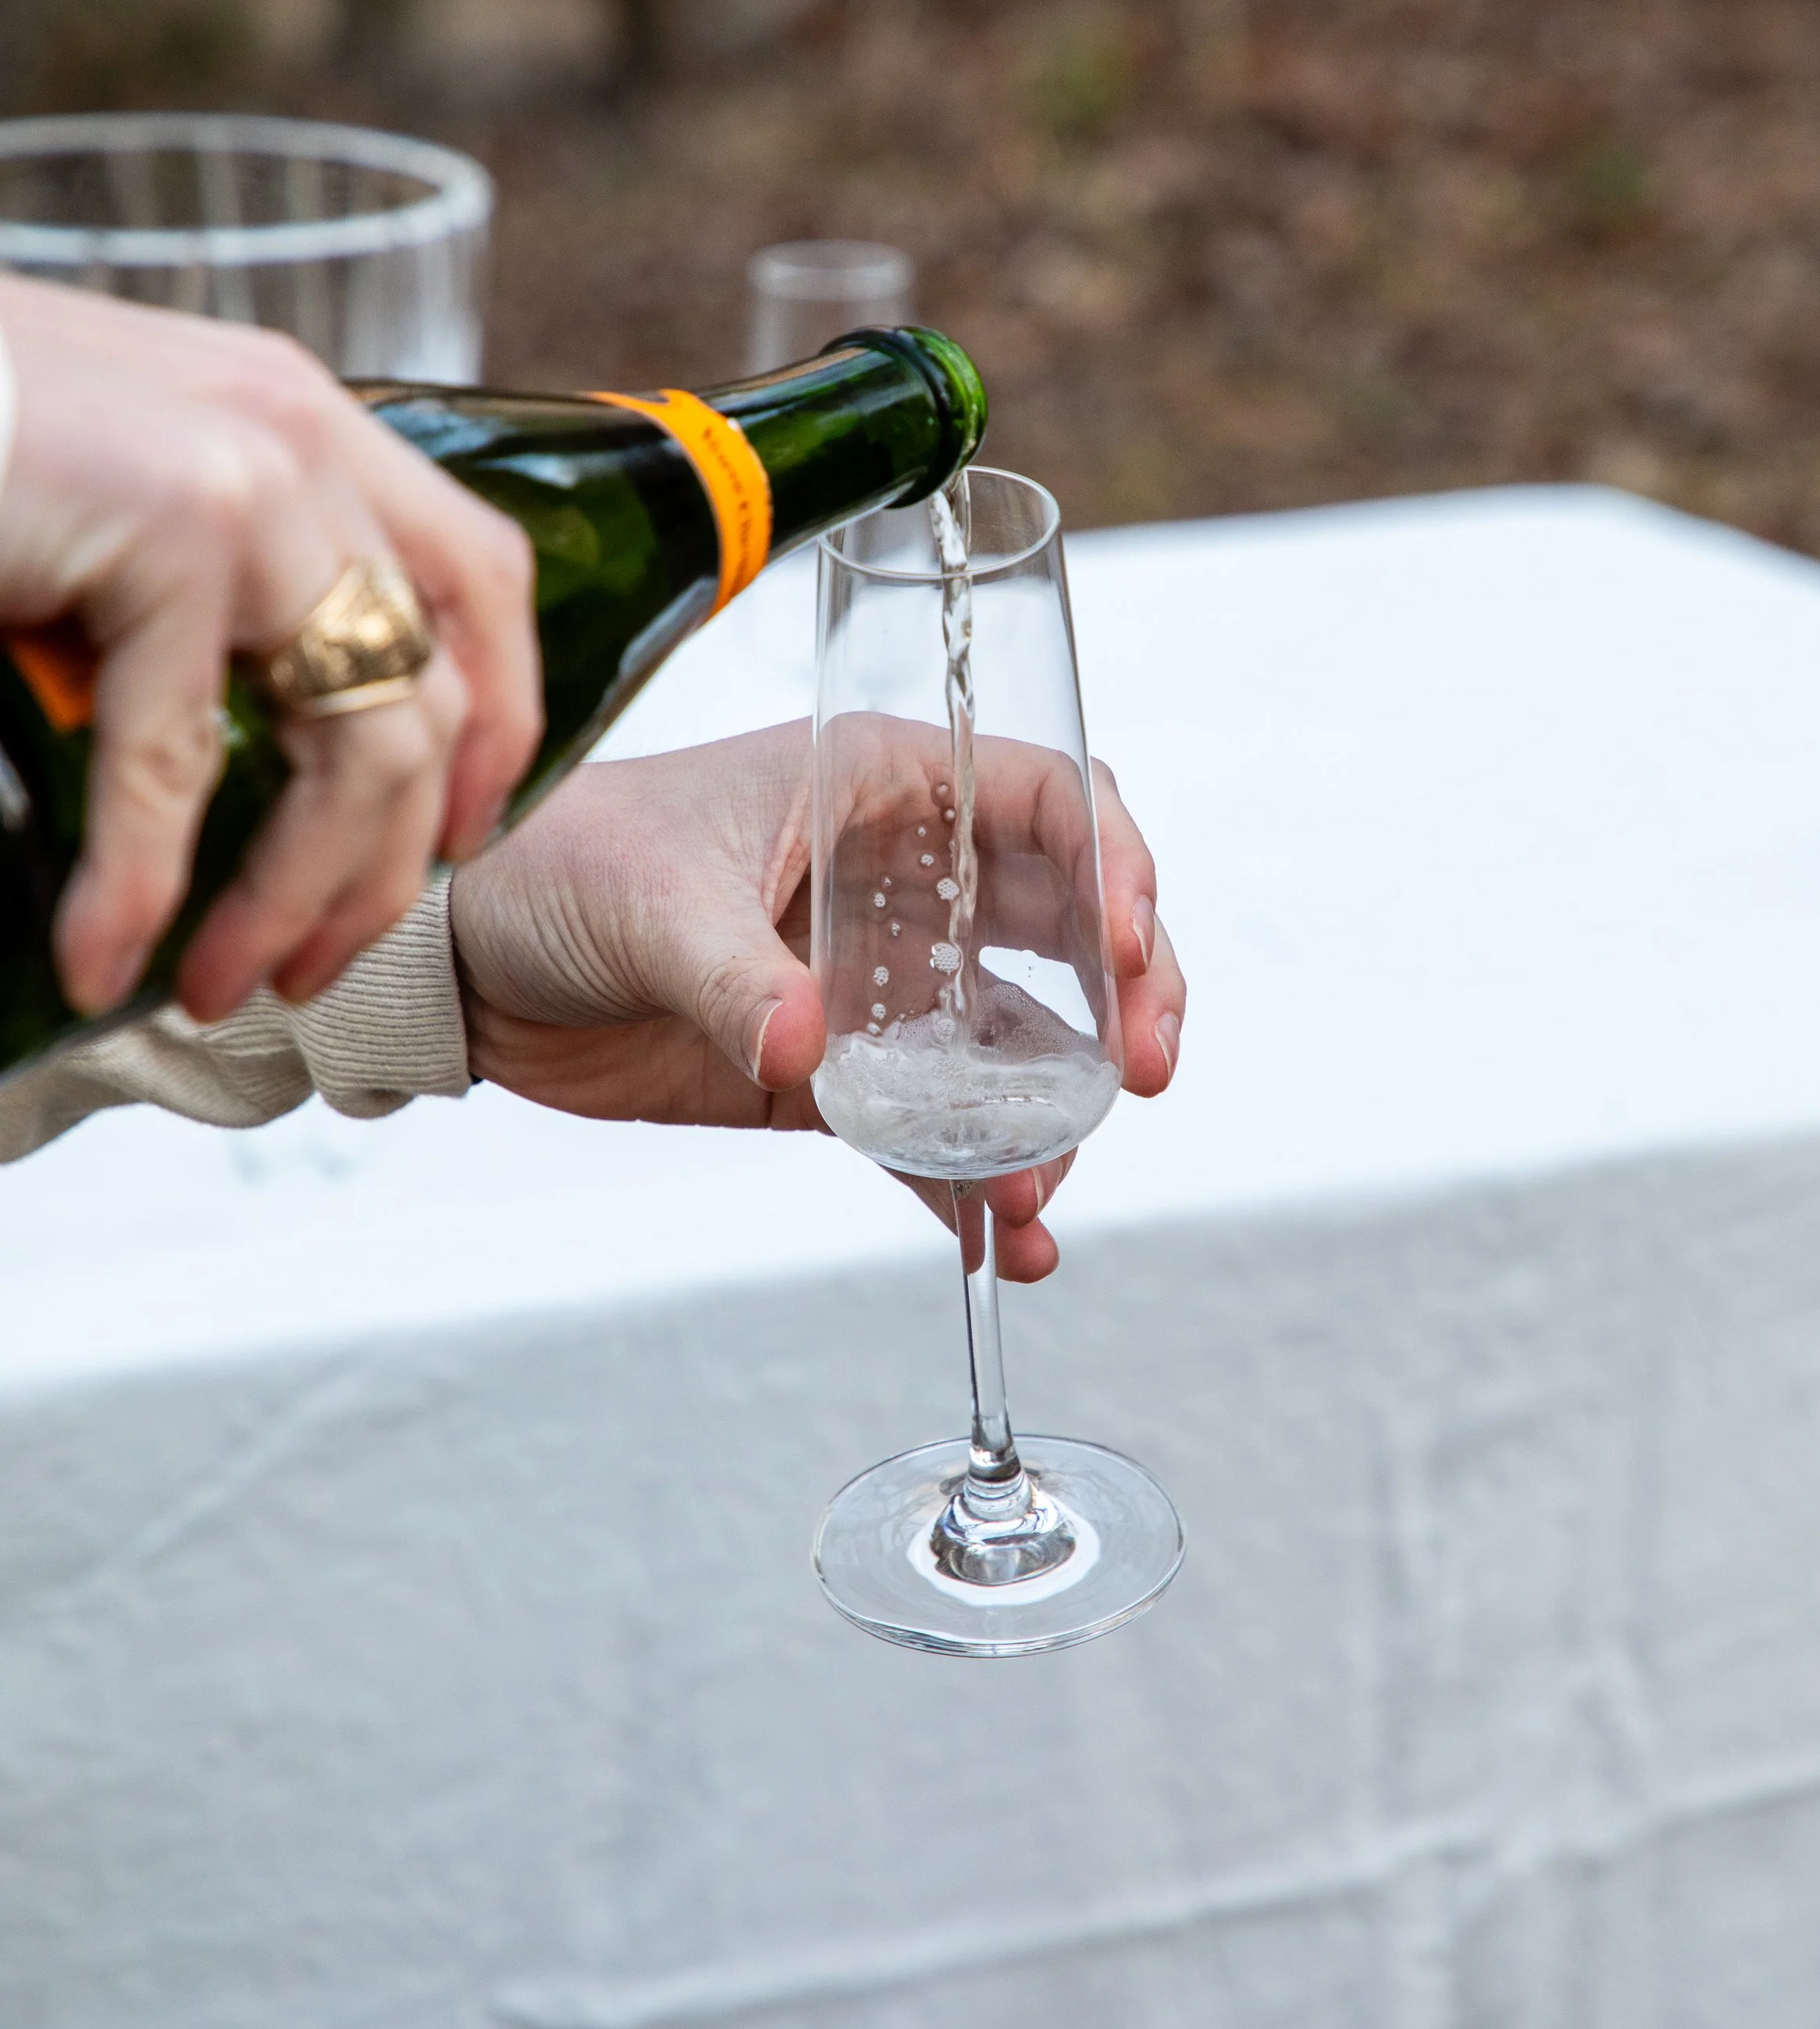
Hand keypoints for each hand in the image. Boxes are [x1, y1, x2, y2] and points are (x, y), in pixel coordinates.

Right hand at [0, 274, 541, 1020]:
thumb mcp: (113, 493)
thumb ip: (203, 581)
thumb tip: (246, 741)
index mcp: (302, 420)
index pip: (480, 578)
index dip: (499, 721)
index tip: (460, 837)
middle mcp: (304, 437)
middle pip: (434, 693)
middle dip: (386, 862)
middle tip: (314, 963)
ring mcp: (250, 477)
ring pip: (355, 748)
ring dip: (294, 897)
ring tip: (228, 987)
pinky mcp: (167, 528)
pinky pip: (176, 763)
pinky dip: (137, 885)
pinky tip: (101, 956)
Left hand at [450, 723, 1186, 1280]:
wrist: (466, 959)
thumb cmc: (556, 864)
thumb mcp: (651, 902)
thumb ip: (736, 979)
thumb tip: (808, 1053)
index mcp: (879, 782)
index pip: (1047, 801)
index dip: (1113, 864)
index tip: (1125, 946)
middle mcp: (906, 875)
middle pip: (1069, 927)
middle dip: (1127, 1000)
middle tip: (1144, 1073)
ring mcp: (882, 981)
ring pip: (1017, 1044)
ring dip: (1050, 1117)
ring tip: (1040, 1194)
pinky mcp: (839, 1074)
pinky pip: (935, 1130)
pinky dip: (973, 1187)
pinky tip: (1008, 1246)